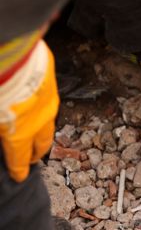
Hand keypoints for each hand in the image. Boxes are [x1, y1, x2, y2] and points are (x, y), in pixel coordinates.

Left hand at [0, 41, 57, 181]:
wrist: (9, 53)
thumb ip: (0, 129)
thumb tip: (2, 134)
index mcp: (19, 134)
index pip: (19, 160)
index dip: (18, 170)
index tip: (19, 176)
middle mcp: (39, 120)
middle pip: (41, 144)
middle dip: (35, 154)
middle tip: (29, 158)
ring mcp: (47, 100)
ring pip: (47, 122)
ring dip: (39, 131)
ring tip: (32, 133)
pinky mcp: (48, 82)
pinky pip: (46, 101)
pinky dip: (40, 109)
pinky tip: (32, 106)